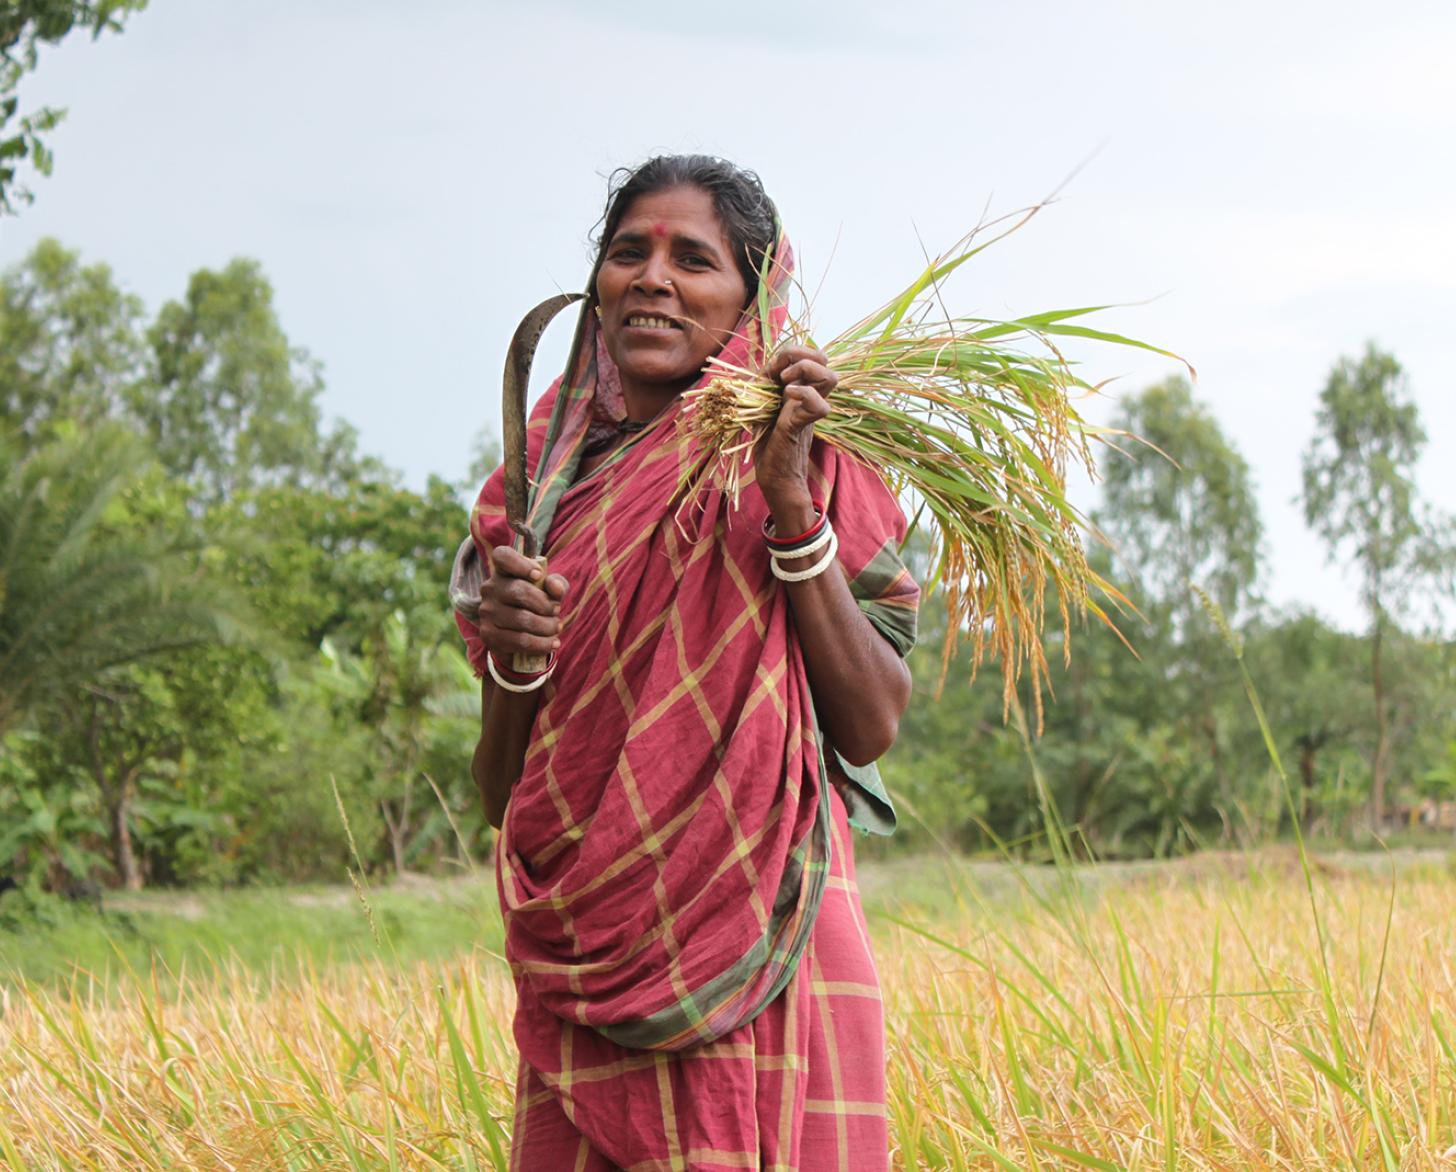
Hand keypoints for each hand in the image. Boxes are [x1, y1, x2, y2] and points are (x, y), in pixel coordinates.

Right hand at [477, 546, 569, 662]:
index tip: (538, 575)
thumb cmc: (536, 604)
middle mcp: (490, 588)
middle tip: (557, 611)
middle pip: (519, 591)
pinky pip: (519, 641)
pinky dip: (541, 644)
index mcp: (503, 571)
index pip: (502, 556)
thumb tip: (556, 589)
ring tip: (556, 628)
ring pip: (522, 619)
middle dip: (545, 604)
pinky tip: (553, 643)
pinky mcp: (488, 635)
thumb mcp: (550, 591)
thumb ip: (557, 585)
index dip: (520, 562)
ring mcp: (486, 612)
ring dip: (547, 626)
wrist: (520, 635)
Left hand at [754, 344, 836, 519]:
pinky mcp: (803, 426)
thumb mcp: (761, 407)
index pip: (810, 355)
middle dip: (803, 355)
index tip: (772, 368)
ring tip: (786, 385)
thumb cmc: (765, 443)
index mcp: (800, 389)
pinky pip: (820, 406)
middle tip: (782, 374)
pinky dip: (804, 395)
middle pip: (825, 360)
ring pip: (831, 377)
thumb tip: (762, 367)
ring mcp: (809, 411)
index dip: (792, 352)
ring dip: (806, 371)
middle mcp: (808, 397)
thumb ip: (765, 386)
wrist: (774, 477)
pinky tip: (788, 397)